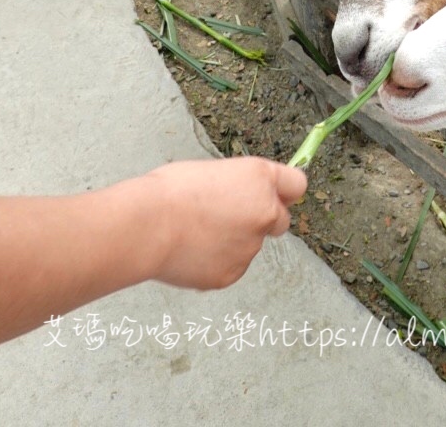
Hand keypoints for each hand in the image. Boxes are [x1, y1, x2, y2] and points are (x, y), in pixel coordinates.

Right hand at [144, 157, 306, 290]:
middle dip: (263, 220)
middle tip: (230, 217)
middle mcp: (265, 212)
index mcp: (260, 179)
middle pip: (281, 220)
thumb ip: (241, 186)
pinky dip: (216, 262)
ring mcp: (251, 247)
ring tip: (196, 234)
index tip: (276, 195)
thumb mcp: (214, 171)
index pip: (297, 184)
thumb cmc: (171, 191)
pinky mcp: (233, 274)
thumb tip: (246, 197)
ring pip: (250, 245)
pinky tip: (192, 252)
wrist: (148, 226)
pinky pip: (231, 266)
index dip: (285, 191)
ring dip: (233, 242)